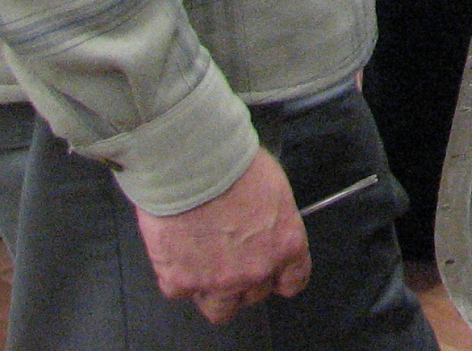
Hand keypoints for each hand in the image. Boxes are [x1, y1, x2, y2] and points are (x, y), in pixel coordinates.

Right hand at [135, 148, 308, 325]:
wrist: (190, 164)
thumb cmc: (232, 164)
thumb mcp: (274, 188)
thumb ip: (273, 221)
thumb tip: (266, 225)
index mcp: (286, 245)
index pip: (293, 281)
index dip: (280, 276)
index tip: (273, 273)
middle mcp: (256, 270)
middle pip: (254, 295)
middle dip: (244, 279)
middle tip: (230, 255)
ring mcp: (217, 281)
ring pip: (220, 308)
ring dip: (214, 291)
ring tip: (204, 263)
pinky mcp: (181, 281)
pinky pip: (180, 291)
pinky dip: (178, 275)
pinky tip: (178, 251)